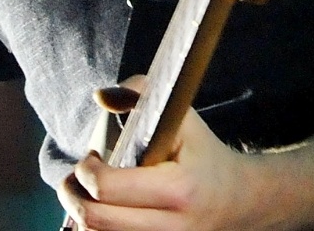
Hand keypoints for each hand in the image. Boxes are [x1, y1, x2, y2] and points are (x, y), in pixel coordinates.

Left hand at [58, 78, 267, 230]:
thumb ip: (142, 96)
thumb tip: (101, 96)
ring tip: (87, 196)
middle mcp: (171, 226)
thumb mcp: (183, 119)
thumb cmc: (205, 156)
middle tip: (77, 179)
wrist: (239, 200)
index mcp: (177, 189)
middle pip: (95, 220)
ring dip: (82, 216)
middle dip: (73, 195)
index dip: (86, 170)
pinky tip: (102, 213)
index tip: (91, 157)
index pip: (107, 187)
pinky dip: (97, 230)